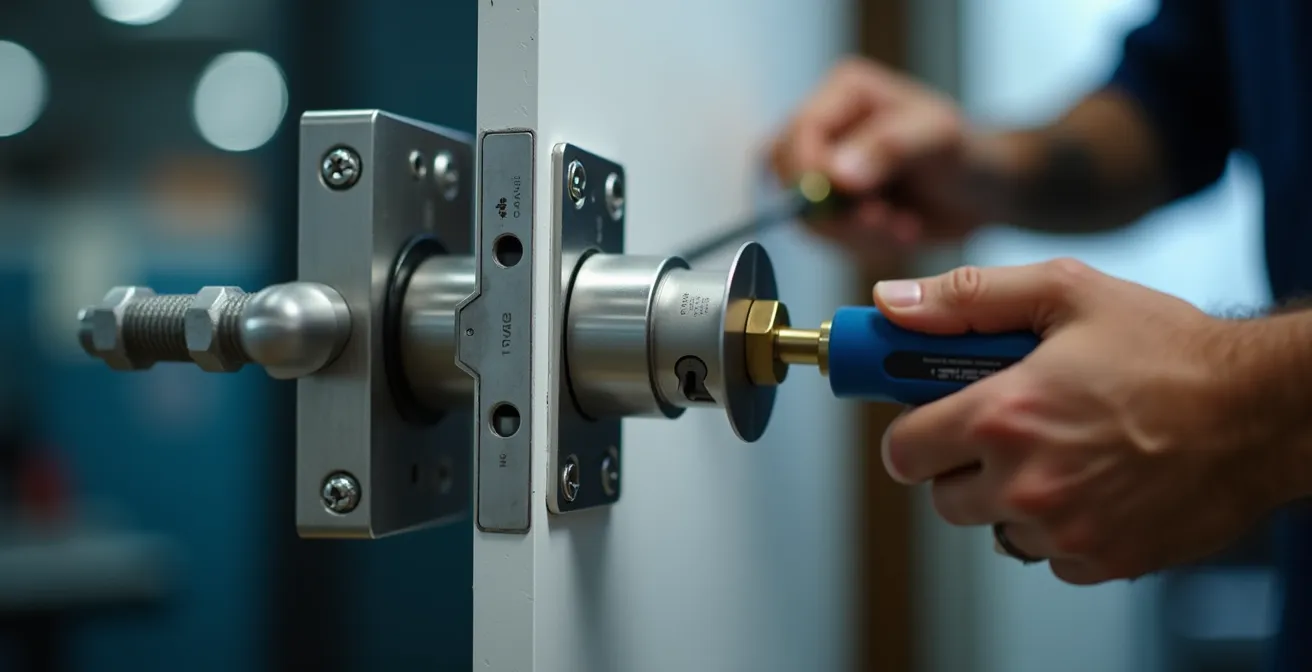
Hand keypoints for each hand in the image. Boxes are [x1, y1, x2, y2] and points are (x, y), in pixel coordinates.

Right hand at [769, 57, 993, 263]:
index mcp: (844, 92)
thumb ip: (888, 147)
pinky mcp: (830, 207)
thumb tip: (837, 175)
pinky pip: (824, 237)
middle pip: (786, 174)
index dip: (813, 172)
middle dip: (834, 210)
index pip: (798, 131)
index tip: (853, 200)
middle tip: (882, 220)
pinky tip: (899, 231)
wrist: (982, 193)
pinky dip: (862, 245)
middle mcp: (825, 127)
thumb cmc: (965, 152)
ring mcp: (823, 170)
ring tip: (902, 226)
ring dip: (854, 233)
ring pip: (804, 213)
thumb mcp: (938, 138)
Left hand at [872, 259, 1304, 583]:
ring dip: (1011, 499)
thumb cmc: (1171, 349)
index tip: (931, 421)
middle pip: (943, 498)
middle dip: (962, 465)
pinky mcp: (1103, 562)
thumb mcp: (1066, 294)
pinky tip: (1097, 482)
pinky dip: (1060, 527)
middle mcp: (1025, 484)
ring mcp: (1065, 531)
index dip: (914, 433)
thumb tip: (891, 302)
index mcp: (1003, 417)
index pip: (903, 452)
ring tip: (1062, 451)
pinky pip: (1049, 554)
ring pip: (996, 528)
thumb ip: (966, 300)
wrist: (1264, 410)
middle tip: (1005, 431)